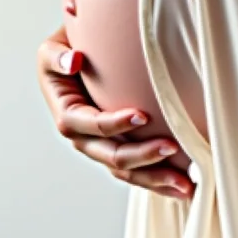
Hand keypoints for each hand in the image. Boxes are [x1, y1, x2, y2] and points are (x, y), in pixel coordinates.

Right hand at [36, 24, 194, 199]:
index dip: (116, 124)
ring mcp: (100, 149)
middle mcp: (83, 139)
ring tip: (186, 184)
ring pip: (127, 171)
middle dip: (143, 156)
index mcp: (68, 116)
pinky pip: (135, 171)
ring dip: (155, 179)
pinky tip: (181, 186)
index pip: (93, 125)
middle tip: (173, 147)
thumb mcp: (51, 50)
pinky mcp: (116, 151)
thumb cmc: (66, 53)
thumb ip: (57, 57)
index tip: (144, 116)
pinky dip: (157, 180)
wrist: (75, 61)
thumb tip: (74, 60)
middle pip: (113, 156)